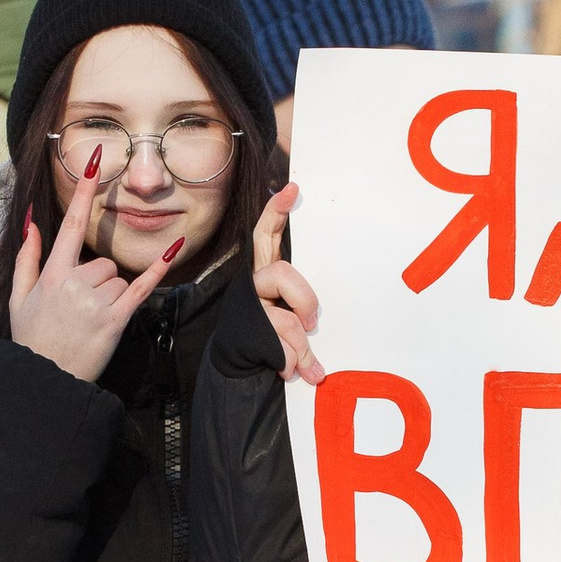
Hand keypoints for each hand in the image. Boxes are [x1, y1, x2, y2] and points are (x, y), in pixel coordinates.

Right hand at [7, 149, 177, 381]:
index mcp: (51, 273)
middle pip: (102, 262)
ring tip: (91, 321)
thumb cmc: (32, 338)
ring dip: (111, 295)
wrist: (45, 379)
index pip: (70, 224)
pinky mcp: (116, 319)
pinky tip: (175, 248)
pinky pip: (142, 287)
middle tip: (80, 310)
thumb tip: (32, 222)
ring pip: (118, 279)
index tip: (96, 162)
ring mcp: (96, 300)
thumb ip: (27, 257)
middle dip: (96, 281)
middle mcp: (74, 282)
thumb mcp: (19, 297)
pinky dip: (158, 269)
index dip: (85, 191)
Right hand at [252, 182, 323, 385]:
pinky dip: (293, 364)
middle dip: (305, 300)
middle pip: (281, 273)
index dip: (276, 212)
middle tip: (313, 323)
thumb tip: (320, 359)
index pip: (266, 236)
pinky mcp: (248, 332)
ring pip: (286, 319)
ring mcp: (250, 308)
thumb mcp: (293, 323)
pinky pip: (282, 348)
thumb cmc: (273, 341)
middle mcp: (254, 286)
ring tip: (304, 362)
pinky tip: (291, 371)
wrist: (240, 372)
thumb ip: (305, 319)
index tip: (292, 189)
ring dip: (300, 345)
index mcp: (266, 275)